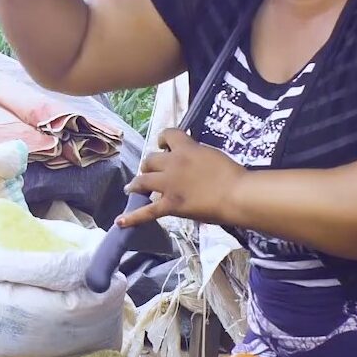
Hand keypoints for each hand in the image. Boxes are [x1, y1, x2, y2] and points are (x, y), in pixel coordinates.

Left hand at [118, 130, 245, 227]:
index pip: (167, 134)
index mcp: (186, 148)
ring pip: (142, 180)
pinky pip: (147, 212)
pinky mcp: (170, 205)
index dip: (163, 140)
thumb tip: (191, 160)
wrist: (236, 194)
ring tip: (132, 188)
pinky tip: (120, 221)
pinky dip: (132, 217)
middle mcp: (172, 164)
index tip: (164, 146)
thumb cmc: (233, 175)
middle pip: (150, 160)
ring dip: (136, 183)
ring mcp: (168, 185)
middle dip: (149, 165)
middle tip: (151, 172)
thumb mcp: (212, 155)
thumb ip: (197, 156)